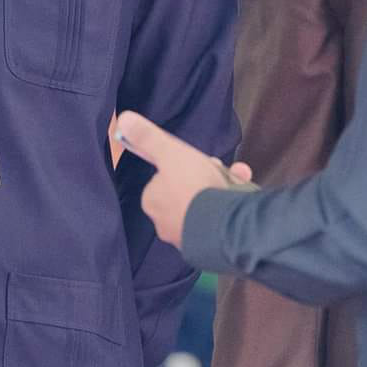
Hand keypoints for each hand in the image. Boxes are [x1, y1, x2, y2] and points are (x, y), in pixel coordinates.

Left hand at [114, 110, 251, 246]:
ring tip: (237, 180)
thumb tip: (124, 119)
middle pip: (186, 193)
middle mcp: (165, 224)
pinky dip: (231, 209)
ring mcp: (188, 238)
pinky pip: (219, 222)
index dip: (182, 167)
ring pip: (204, 207)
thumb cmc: (193, 185)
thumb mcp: (170, 152)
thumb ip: (148, 137)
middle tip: (221, 169)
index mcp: (152, 202)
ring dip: (222, 190)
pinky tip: (242, 199)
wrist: (223, 224)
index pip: (163, 180)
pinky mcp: (210, 247)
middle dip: (206, 178)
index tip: (197, 160)